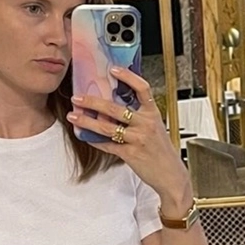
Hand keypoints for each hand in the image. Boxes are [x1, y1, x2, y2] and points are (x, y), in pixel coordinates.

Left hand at [68, 67, 193, 214]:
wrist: (171, 175)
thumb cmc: (162, 151)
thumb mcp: (156, 128)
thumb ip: (140, 116)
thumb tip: (117, 103)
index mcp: (153, 114)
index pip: (142, 89)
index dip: (128, 77)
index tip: (113, 69)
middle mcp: (146, 124)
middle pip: (115, 108)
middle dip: (92, 102)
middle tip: (78, 98)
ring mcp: (138, 139)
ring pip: (107, 127)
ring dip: (86, 121)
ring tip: (73, 116)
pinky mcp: (130, 154)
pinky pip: (107, 145)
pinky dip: (94, 140)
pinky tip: (84, 136)